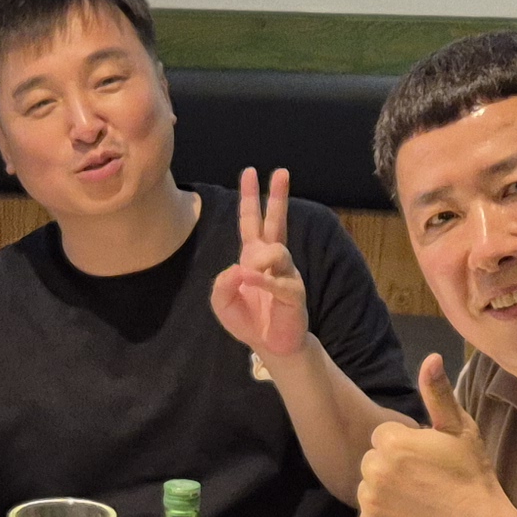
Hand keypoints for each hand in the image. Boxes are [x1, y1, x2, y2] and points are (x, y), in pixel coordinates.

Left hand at [208, 167, 309, 364]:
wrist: (270, 345)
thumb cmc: (248, 319)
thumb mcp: (222, 301)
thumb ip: (222, 283)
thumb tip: (238, 268)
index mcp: (253, 255)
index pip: (251, 220)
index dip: (250, 197)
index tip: (249, 172)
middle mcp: (272, 260)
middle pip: (276, 222)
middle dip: (277, 196)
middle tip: (281, 171)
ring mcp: (286, 274)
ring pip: (277, 251)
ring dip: (262, 258)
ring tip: (251, 270)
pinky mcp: (294, 294)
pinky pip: (279, 282)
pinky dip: (263, 281)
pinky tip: (252, 281)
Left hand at [355, 356, 516, 516]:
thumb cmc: (473, 478)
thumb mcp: (461, 431)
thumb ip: (438, 394)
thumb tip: (430, 357)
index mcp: (392, 443)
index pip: (383, 436)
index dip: (406, 446)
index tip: (428, 460)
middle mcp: (374, 471)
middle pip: (373, 461)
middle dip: (392, 467)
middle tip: (424, 481)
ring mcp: (369, 504)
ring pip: (369, 488)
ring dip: (386, 492)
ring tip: (419, 501)